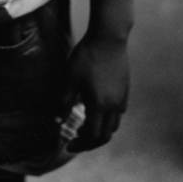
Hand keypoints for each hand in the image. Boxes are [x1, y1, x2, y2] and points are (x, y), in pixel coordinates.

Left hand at [60, 33, 129, 151]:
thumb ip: (63, 102)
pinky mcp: (125, 89)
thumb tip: (57, 121)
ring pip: (114, 125)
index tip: (68, 144)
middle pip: (105, 135)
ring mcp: (122, 98)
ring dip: (101, 130)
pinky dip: (108, 118)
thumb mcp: (70, 78)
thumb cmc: (86, 56)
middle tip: (76, 139)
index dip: (80, 144)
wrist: (108, 37)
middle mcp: (114, 106)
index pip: (92, 136)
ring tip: (85, 125)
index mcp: (99, 105)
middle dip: (90, 142)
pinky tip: (97, 108)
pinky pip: (119, 112)